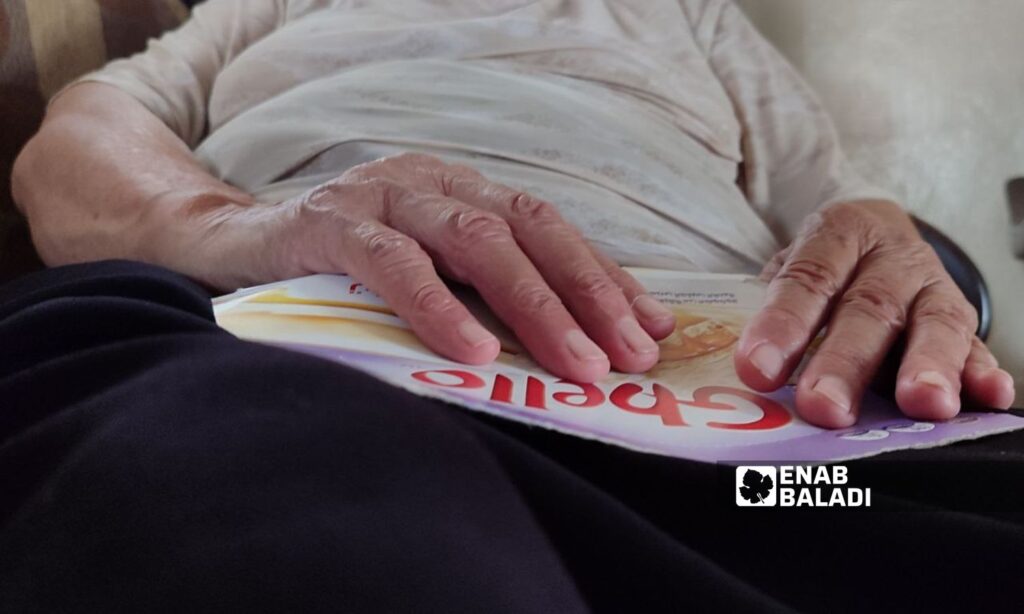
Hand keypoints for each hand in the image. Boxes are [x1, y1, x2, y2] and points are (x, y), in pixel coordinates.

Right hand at [249, 153, 676, 381]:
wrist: (228, 245)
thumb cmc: (339, 271)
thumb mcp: (424, 274)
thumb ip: (483, 293)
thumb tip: (570, 344)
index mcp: (459, 191)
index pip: (548, 228)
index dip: (603, 276)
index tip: (652, 330)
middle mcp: (429, 182)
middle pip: (526, 230)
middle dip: (587, 294)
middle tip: (629, 358)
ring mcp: (380, 196)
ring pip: (474, 241)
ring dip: (534, 306)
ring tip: (576, 365)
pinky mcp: (329, 223)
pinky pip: (393, 264)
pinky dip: (439, 307)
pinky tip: (473, 352)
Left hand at [734, 200, 1015, 427]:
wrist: (875, 233)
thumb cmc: (822, 265)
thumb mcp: (790, 269)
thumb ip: (771, 309)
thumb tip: (750, 370)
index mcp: (837, 234)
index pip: (807, 278)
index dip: (783, 324)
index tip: (758, 369)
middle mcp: (890, 257)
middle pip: (868, 309)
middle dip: (845, 363)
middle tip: (825, 407)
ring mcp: (931, 285)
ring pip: (933, 323)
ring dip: (928, 366)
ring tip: (922, 403)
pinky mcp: (960, 317)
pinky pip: (976, 344)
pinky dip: (981, 371)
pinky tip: (987, 395)